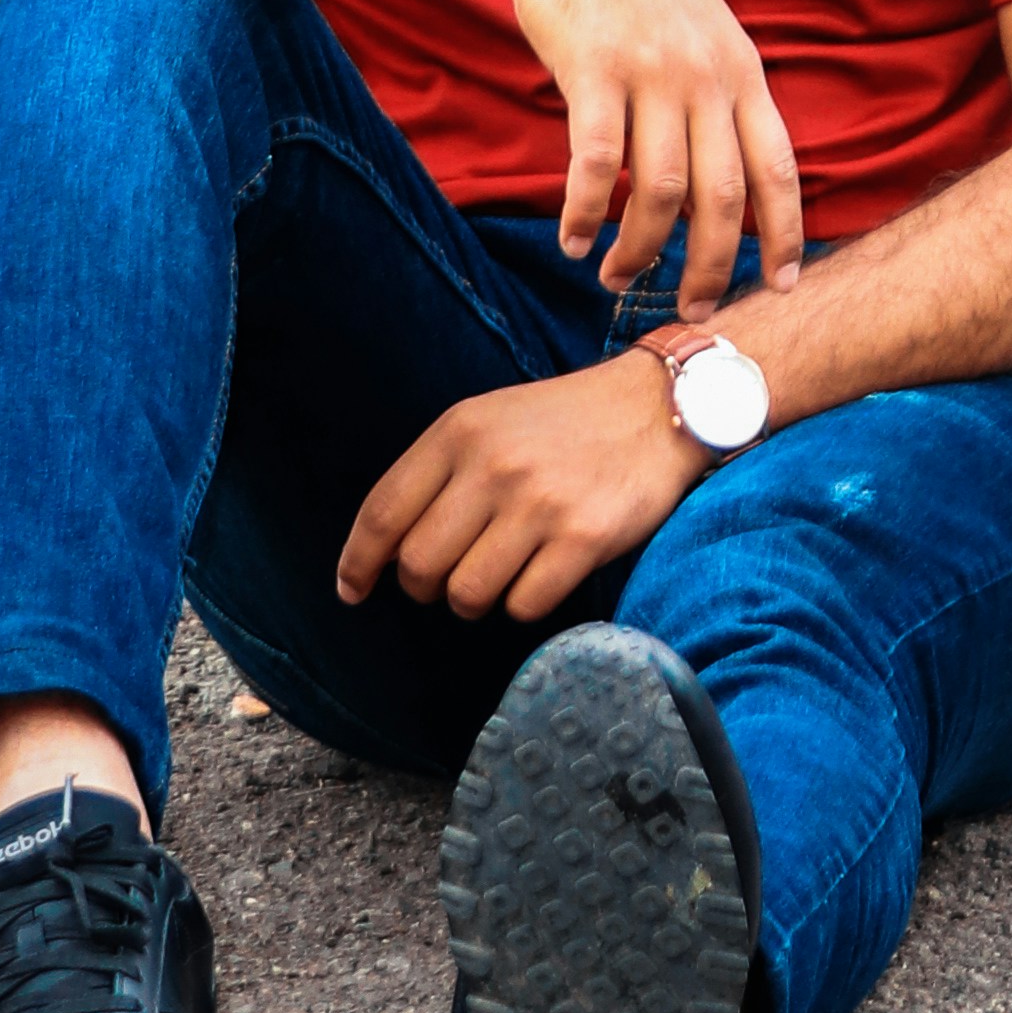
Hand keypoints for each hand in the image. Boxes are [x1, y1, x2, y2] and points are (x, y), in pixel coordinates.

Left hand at [337, 356, 703, 627]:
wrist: (659, 406)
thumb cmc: (563, 423)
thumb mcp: (490, 420)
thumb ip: (438, 474)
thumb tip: (381, 553)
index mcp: (460, 429)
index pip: (383, 513)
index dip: (357, 563)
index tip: (352, 591)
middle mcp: (493, 465)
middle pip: (418, 566)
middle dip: (425, 586)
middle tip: (448, 577)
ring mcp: (539, 504)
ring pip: (466, 595)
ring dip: (475, 597)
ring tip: (500, 571)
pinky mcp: (583, 539)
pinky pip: (523, 606)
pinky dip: (525, 601)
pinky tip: (543, 571)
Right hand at [497, 0, 805, 304]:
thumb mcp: (705, 29)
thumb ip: (722, 93)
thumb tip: (732, 173)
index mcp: (742, 70)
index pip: (780, 167)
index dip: (785, 233)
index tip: (781, 287)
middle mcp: (707, 76)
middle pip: (723, 197)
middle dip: (709, 267)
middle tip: (690, 313)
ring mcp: (652, 71)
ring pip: (660, 191)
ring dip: (638, 249)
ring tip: (615, 277)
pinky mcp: (594, 69)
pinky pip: (595, 164)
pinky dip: (585, 214)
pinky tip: (573, 239)